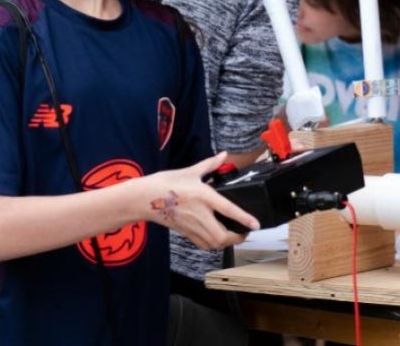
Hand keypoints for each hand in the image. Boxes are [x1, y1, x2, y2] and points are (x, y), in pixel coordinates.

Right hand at [145, 153, 259, 249]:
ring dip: (227, 243)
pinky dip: (213, 244)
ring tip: (235, 236)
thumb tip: (224, 155)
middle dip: (237, 237)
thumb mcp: (190, 171)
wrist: (144, 198)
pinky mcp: (185, 232)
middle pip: (222, 236)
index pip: (228, 210)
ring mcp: (192, 225)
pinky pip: (203, 244)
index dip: (244, 219)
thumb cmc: (166, 183)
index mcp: (203, 196)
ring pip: (213, 243)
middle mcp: (199, 214)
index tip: (255, 225)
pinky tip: (217, 237)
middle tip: (245, 232)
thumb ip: (210, 164)